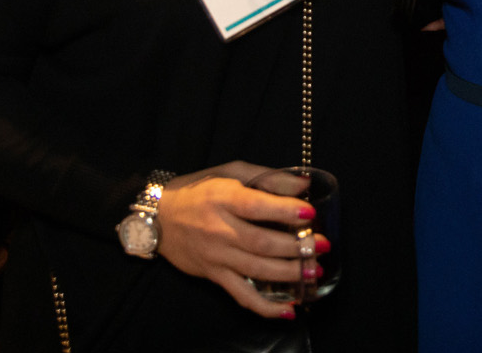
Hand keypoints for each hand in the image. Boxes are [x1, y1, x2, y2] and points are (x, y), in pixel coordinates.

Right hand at [155, 161, 325, 319]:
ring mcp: (216, 257)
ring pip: (256, 270)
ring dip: (288, 274)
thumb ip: (268, 177)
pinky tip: (288, 309)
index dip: (284, 211)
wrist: (158, 217)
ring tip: (314, 272)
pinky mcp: (214, 276)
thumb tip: (304, 186)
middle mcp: (219, 230)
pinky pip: (241, 295)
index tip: (309, 214)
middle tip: (323, 246)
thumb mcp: (231, 171)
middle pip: (261, 243)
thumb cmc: (199, 189)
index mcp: (223, 198)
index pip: (256, 207)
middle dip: (296, 247)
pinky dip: (265, 307)